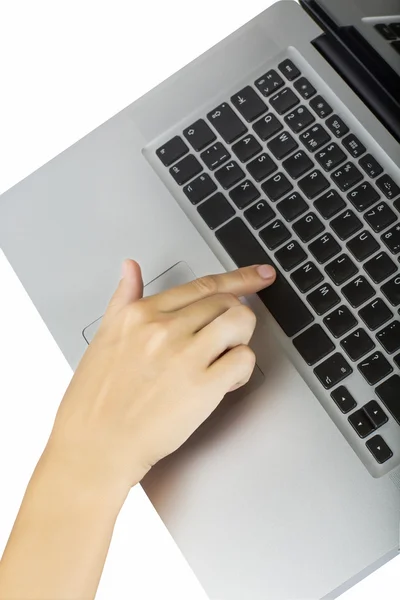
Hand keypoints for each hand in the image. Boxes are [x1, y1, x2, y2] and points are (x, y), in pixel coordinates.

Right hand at [47, 260, 275, 495]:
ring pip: (241, 322)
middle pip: (227, 302)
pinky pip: (244, 359)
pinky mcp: (203, 386)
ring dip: (242, 338)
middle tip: (223, 341)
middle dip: (233, 319)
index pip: (203, 285)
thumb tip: (130, 268)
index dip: (240, 278)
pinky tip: (224, 382)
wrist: (95, 446)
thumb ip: (124, 298)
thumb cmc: (96, 400)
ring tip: (225, 357)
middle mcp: (164, 328)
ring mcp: (184, 355)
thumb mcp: (104, 337)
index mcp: (141, 314)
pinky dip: (242, 370)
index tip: (258, 276)